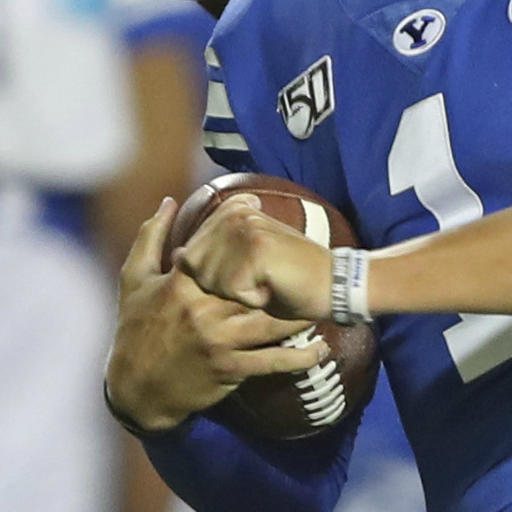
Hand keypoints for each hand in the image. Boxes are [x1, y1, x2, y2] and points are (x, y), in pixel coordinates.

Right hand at [106, 199, 321, 431]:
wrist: (135, 390)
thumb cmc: (134, 330)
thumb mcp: (133, 281)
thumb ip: (150, 238)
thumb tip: (167, 201)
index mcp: (181, 286)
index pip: (216, 247)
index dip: (238, 223)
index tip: (259, 206)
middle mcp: (203, 311)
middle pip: (253, 282)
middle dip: (280, 269)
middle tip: (310, 256)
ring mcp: (219, 341)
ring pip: (271, 322)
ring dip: (301, 313)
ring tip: (324, 301)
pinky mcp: (229, 368)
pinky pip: (273, 361)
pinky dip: (300, 357)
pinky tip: (321, 348)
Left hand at [175, 194, 334, 322]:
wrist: (335, 285)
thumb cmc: (290, 280)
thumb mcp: (248, 257)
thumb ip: (214, 250)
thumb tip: (176, 254)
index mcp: (233, 212)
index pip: (189, 252)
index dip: (212, 275)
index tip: (247, 274)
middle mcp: (237, 215)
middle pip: (195, 266)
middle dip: (219, 286)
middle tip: (256, 281)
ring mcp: (247, 230)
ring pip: (210, 278)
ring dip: (236, 293)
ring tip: (263, 285)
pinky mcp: (258, 251)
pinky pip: (232, 288)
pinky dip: (252, 298)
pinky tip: (272, 290)